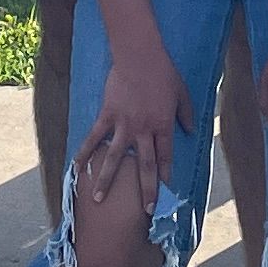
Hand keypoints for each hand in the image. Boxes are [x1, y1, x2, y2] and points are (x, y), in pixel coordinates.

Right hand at [76, 45, 195, 199]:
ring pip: (115, 158)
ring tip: (99, 200)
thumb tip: (189, 131)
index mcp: (163, 125)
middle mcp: (143, 130)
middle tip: (145, 211)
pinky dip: (85, 152)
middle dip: (145, 190)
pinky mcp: (107, 115)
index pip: (165, 156)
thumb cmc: (163, 72)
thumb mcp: (182, 93)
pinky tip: (77, 167)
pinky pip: (94, 137)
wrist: (139, 55)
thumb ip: (186, 114)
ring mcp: (123, 124)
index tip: (164, 192)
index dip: (165, 175)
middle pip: (144, 166)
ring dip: (107, 180)